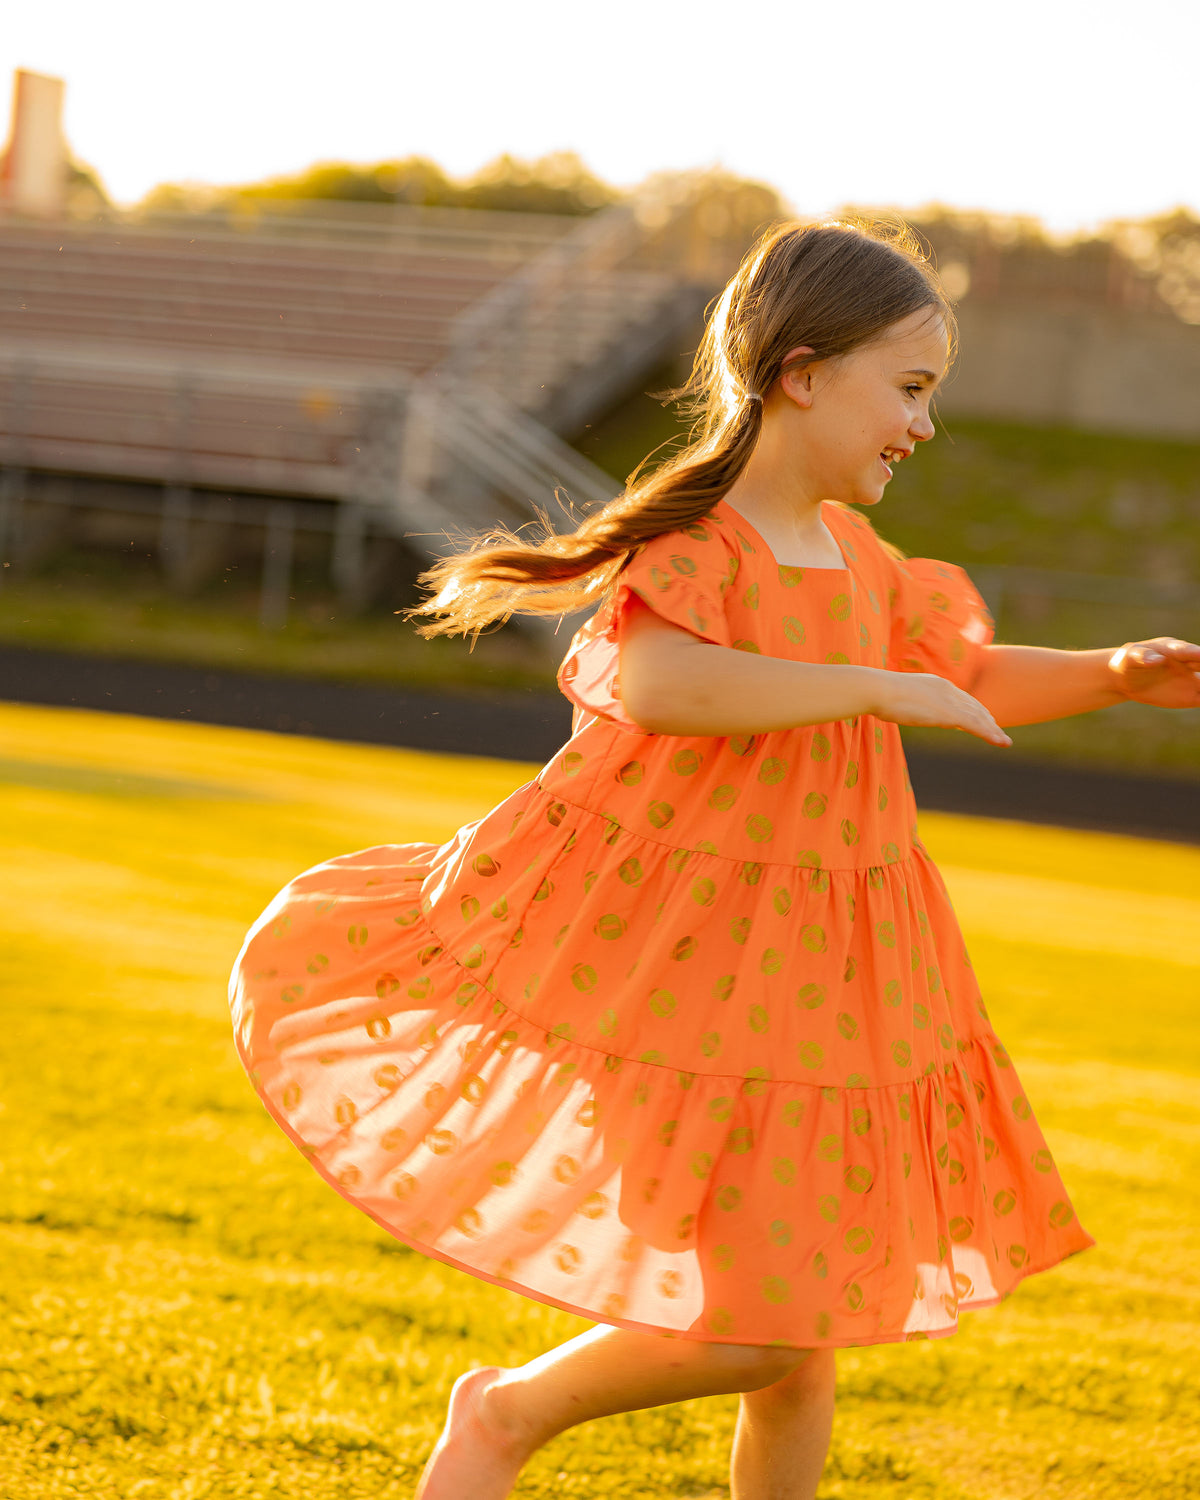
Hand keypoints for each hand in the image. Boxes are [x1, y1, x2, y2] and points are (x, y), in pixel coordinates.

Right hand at [874, 671, 1011, 746]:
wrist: (877, 689)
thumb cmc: (878, 692)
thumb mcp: (897, 695)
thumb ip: (907, 700)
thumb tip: (901, 704)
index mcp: (936, 683)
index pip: (961, 697)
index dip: (974, 708)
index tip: (982, 717)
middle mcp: (947, 689)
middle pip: (974, 706)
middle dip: (988, 719)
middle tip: (998, 731)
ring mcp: (949, 702)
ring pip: (979, 717)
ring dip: (993, 730)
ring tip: (1004, 741)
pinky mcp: (948, 714)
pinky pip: (976, 726)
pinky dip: (990, 734)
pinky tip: (1000, 742)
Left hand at [1108, 638, 1199, 707]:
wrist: (1126, 679)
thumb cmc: (1127, 661)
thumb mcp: (1129, 656)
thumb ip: (1142, 656)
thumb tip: (1156, 659)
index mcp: (1172, 650)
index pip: (1185, 651)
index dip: (1195, 653)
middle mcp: (1187, 663)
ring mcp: (1190, 680)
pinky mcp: (1189, 696)